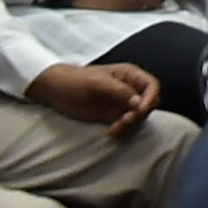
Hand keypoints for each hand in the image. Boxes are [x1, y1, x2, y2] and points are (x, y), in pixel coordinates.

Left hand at [26, 63, 160, 133]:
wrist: (55, 91)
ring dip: (130, 125)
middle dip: (139, 115)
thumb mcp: (97, 83)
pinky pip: (127, 126)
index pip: (152, 86)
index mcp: (130, 75)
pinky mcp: (115, 116)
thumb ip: (119, 91)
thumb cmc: (74, 81)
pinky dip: (123, 131)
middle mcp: (130, 89)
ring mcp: (123, 104)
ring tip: (114, 128)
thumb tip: (139, 102)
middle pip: (149, 104)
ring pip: (139, 117)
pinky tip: (111, 132)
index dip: (151, 98)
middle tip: (123, 121)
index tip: (140, 110)